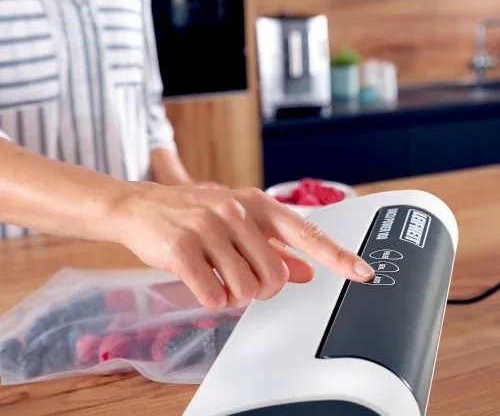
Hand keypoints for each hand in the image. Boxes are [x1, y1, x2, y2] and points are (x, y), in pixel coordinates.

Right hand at [109, 183, 374, 309]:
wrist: (139, 205)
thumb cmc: (191, 213)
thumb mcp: (236, 222)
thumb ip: (273, 246)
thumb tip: (305, 270)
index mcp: (255, 204)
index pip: (305, 233)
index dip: (337, 255)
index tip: (363, 272)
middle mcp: (236, 212)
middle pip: (275, 276)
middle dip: (262, 288)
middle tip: (240, 276)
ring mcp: (208, 228)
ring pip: (246, 289)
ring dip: (234, 294)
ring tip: (217, 275)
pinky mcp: (182, 248)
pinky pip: (213, 296)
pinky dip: (212, 299)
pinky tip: (202, 282)